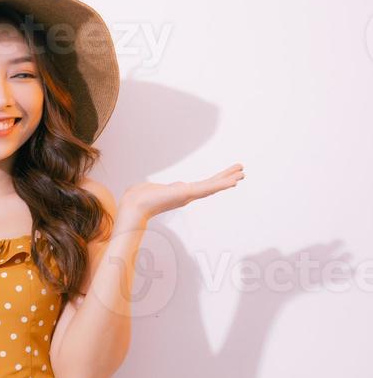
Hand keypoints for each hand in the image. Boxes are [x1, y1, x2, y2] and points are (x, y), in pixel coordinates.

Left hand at [121, 162, 244, 222]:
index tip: (227, 177)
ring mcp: (189, 195)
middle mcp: (187, 195)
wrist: (135, 206)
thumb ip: (151, 190)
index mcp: (181, 192)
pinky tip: (232, 182)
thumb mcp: (149, 189)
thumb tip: (142, 189)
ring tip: (242, 173)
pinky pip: (208, 188)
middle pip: (211, 185)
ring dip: (228, 180)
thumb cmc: (138, 198)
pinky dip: (221, 185)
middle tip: (242, 171)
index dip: (216, 181)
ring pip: (213, 186)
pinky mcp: (188, 194)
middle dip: (226, 178)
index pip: (202, 186)